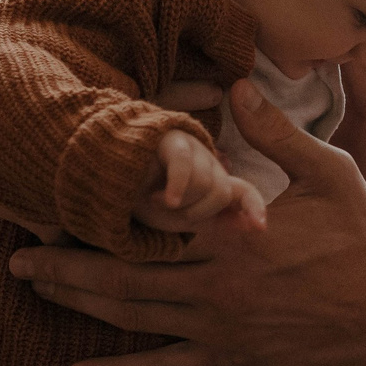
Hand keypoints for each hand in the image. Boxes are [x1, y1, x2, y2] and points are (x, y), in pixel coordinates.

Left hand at [8, 79, 365, 365]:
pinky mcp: (230, 360)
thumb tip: (234, 84)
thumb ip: (275, 132)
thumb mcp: (329, 172)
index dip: (99, 206)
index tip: (55, 191)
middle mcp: (215, 283)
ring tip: (31, 290)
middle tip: (13, 255)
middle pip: (120, 274)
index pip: (150, 217)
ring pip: (130, 318)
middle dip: (62, 264)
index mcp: (232, 233)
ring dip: (76, 304)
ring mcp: (218, 328)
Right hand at [134, 129, 267, 234]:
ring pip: (203, 182)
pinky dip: (176, 188)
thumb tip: (255, 226)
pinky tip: (161, 199)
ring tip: (155, 198)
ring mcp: (191, 146)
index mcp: (214, 179)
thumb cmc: (144, 200)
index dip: (253, 208)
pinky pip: (184, 166)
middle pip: (221, 191)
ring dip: (179, 201)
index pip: (244, 191)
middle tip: (170, 209)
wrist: (106, 176)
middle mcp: (207, 160)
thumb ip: (218, 221)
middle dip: (197, 211)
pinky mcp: (170, 138)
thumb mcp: (183, 219)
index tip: (260, 228)